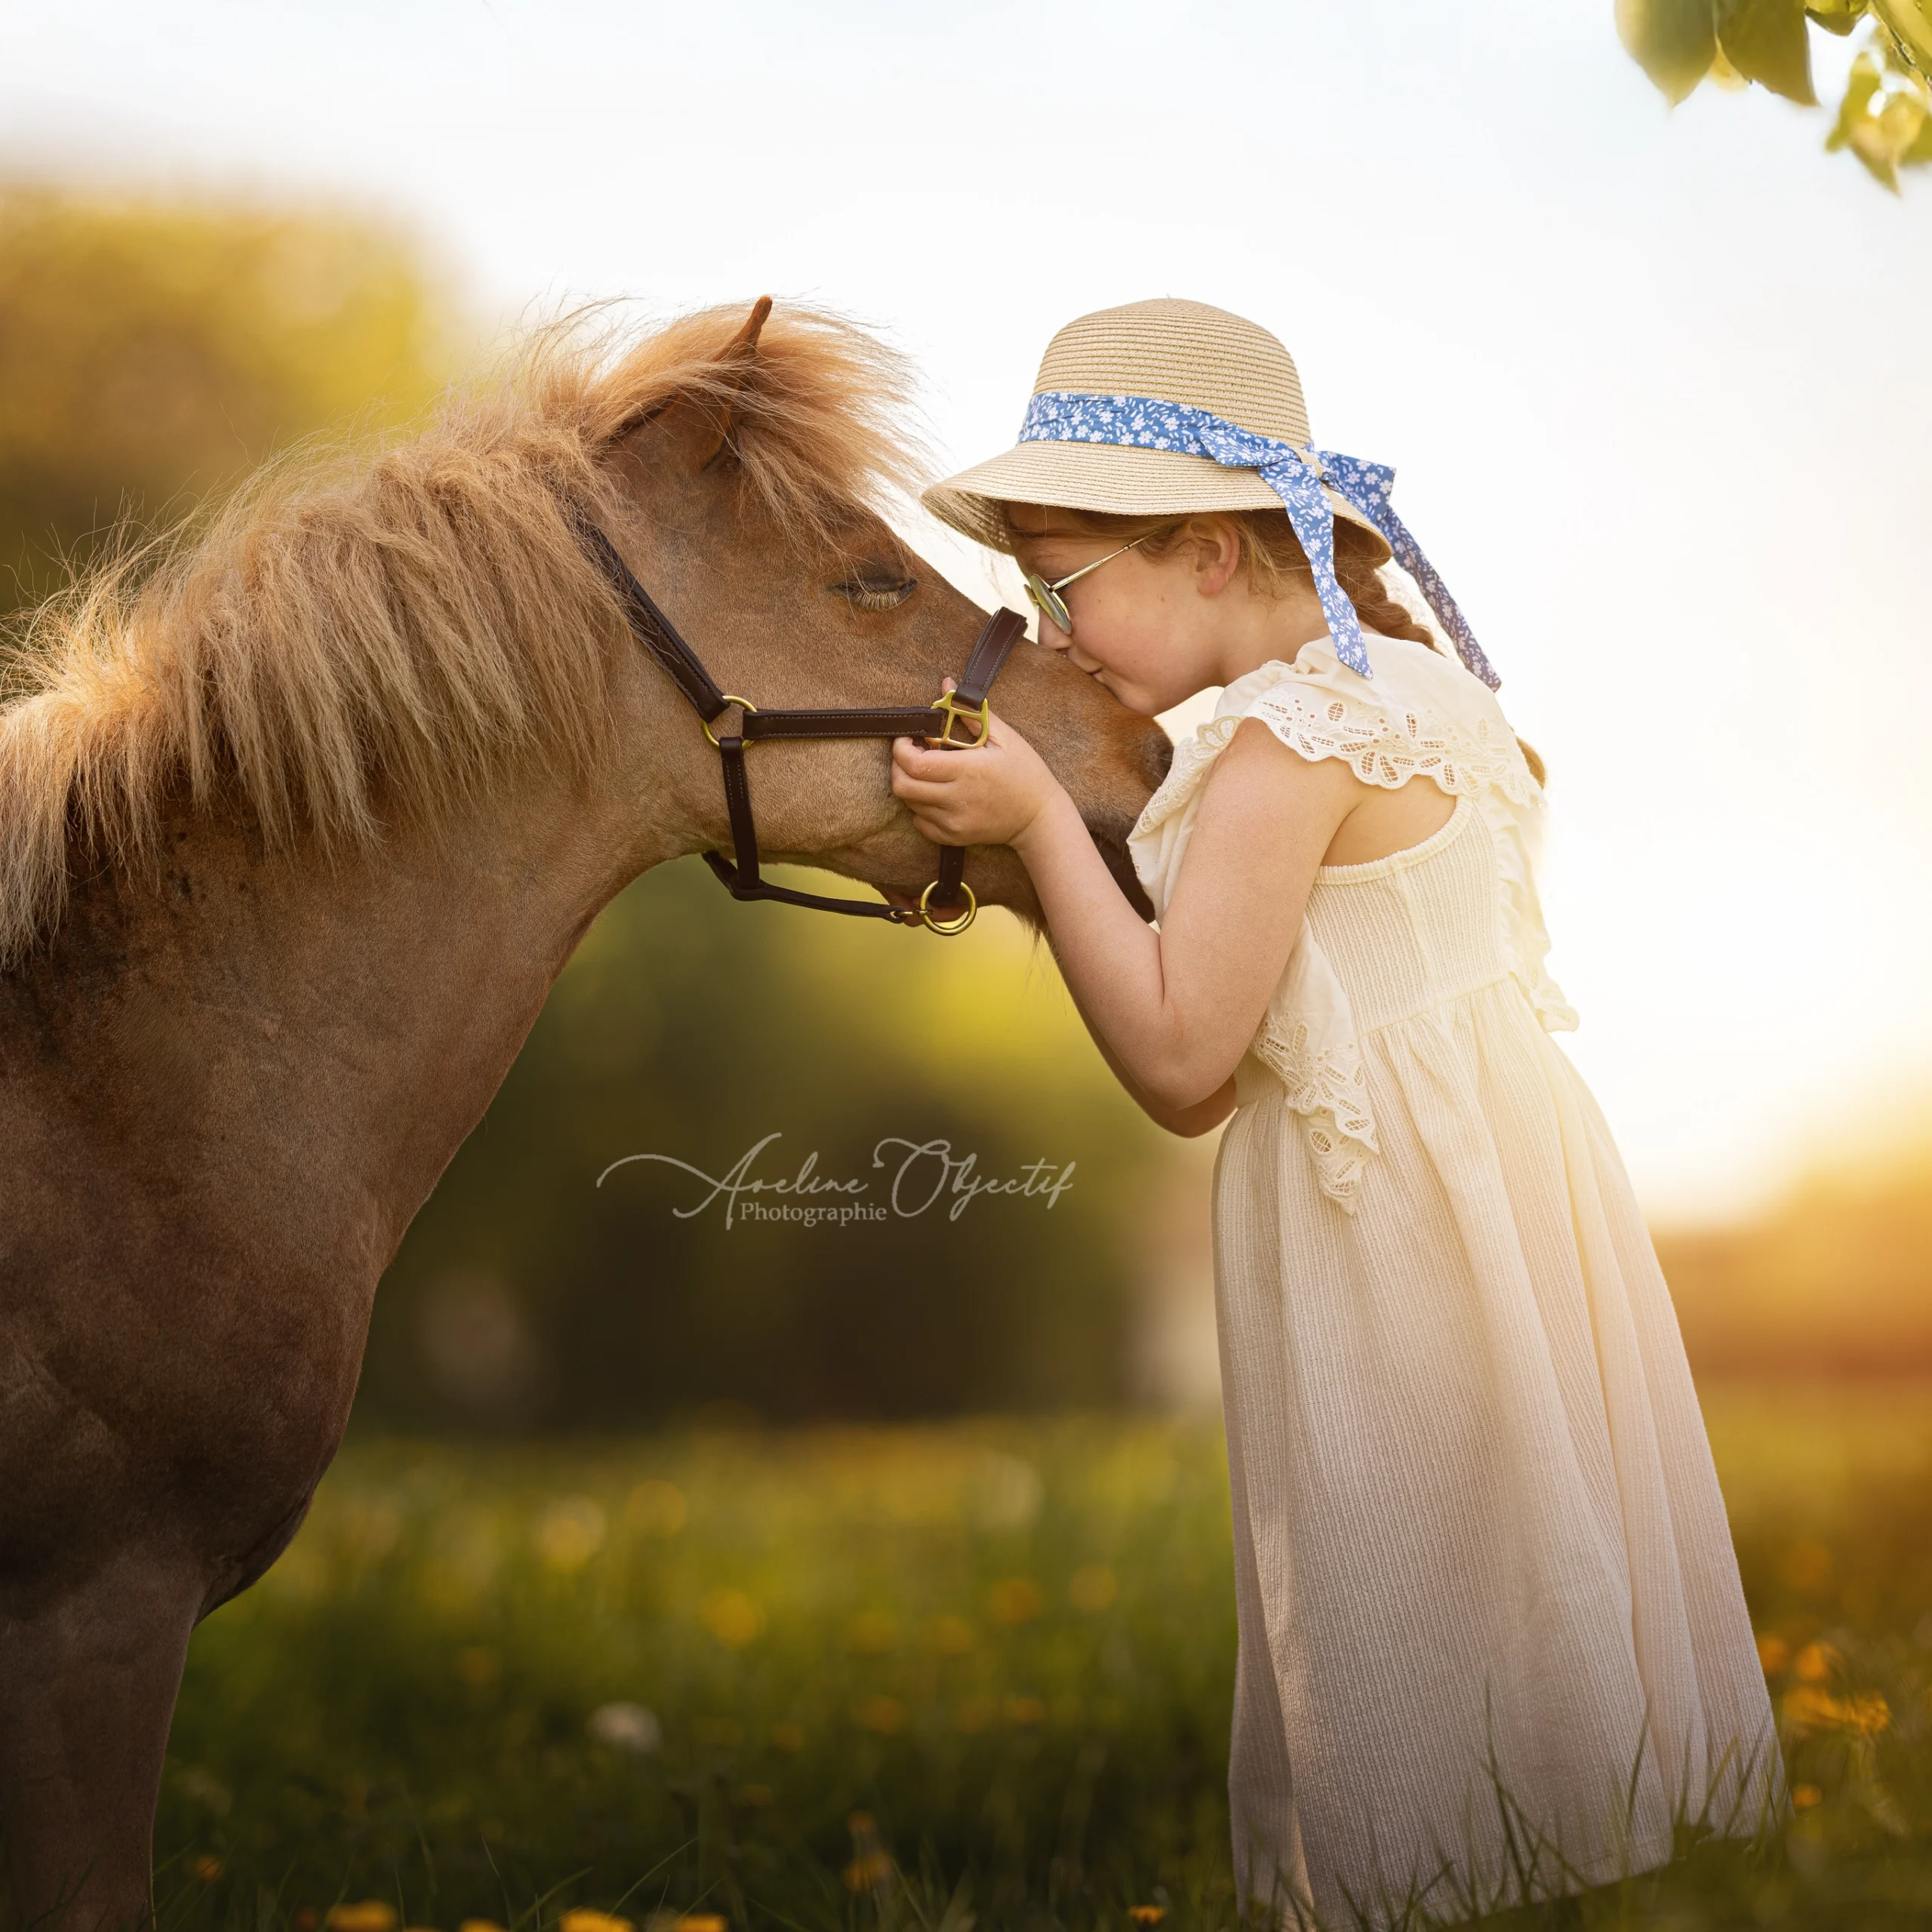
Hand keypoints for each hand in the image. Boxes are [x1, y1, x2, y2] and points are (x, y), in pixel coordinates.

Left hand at [890, 679, 1065, 850]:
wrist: (1039, 818)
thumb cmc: (1025, 773)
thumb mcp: (1005, 737)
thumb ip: (971, 712)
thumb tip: (945, 685)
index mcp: (968, 770)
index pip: (914, 763)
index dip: (901, 749)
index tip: (909, 739)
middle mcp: (956, 799)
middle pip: (902, 786)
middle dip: (899, 766)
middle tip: (913, 754)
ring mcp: (953, 822)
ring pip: (909, 804)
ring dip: (911, 785)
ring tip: (929, 773)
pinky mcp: (953, 838)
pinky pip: (920, 823)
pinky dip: (920, 808)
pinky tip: (937, 796)